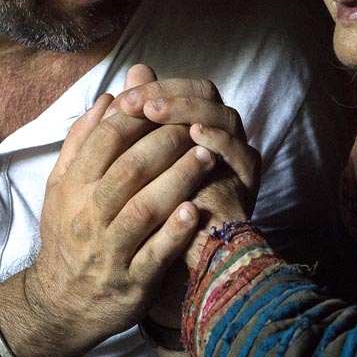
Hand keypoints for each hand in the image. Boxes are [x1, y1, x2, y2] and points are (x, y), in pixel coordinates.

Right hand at [24, 90, 216, 356]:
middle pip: (129, 169)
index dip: (138, 117)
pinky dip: (174, 232)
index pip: (106, 140)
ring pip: (144, 208)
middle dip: (165, 142)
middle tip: (196, 125)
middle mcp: (89, 216)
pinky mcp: (132, 282)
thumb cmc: (68, 232)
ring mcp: (110, 250)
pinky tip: (196, 210)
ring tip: (208, 156)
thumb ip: (83, 140)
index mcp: (73, 187)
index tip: (165, 103)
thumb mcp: (62, 185)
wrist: (60, 303)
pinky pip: (155, 254)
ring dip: (178, 179)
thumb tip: (109, 97)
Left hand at [108, 65, 260, 274]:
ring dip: (191, 110)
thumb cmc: (150, 220)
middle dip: (170, 95)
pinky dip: (221, 141)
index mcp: (196, 128)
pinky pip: (242, 154)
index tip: (124, 97)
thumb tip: (107, 96)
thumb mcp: (130, 177)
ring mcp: (237, 158)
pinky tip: (198, 136)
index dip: (156, 88)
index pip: (184, 89)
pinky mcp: (249, 183)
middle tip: (139, 102)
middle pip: (206, 95)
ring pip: (225, 117)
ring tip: (157, 112)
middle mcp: (220, 137)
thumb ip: (124, 137)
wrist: (177, 269)